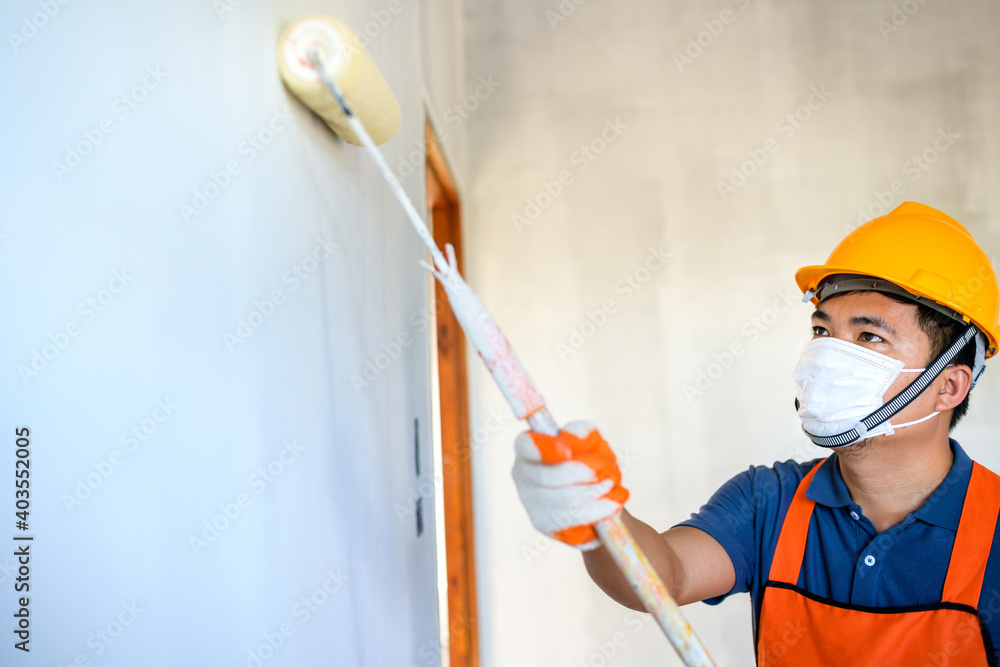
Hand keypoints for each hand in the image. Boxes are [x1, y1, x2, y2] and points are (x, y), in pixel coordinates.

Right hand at [512, 421, 628, 549]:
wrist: (601, 499)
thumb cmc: (592, 463)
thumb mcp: (592, 442)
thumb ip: (583, 433)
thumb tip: (575, 438)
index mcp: (530, 447)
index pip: (525, 444)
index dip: (544, 449)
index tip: (569, 452)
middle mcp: (523, 474)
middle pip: (545, 477)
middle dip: (581, 475)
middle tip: (607, 476)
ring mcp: (530, 501)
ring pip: (562, 500)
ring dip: (594, 493)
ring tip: (612, 487)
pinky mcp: (542, 523)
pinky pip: (572, 519)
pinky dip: (597, 511)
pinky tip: (611, 505)